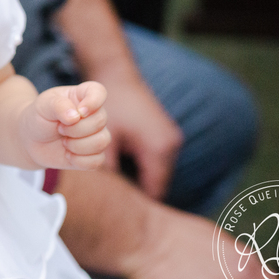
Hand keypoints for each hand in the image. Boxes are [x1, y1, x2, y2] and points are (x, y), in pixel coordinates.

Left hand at [22, 81, 110, 168]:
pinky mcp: (93, 154)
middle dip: (76, 129)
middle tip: (59, 129)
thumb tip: (75, 116)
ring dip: (78, 145)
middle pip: (100, 121)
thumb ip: (58, 105)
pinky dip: (79, 160)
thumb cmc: (39, 117)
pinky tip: (68, 155)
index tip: (79, 111)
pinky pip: (97, 160)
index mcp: (82, 95)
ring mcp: (95, 134)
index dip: (93, 102)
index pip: (99, 92)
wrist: (31, 141)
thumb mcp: (43, 106)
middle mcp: (93, 114)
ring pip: (102, 141)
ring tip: (64, 142)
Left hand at [98, 68, 183, 199]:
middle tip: (112, 193)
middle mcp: (171, 146)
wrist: (117, 74)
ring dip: (139, 175)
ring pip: (157, 171)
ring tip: (115, 175)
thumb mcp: (106, 140)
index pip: (153, 191)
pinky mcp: (166, 134)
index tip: (114, 205)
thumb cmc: (110, 106)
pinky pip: (156, 159)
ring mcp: (171, 139)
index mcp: (158, 149)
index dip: (134, 200)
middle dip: (136, 189)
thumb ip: (109, 168)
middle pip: (156, 182)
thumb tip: (107, 195)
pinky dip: (142, 164)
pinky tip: (122, 160)